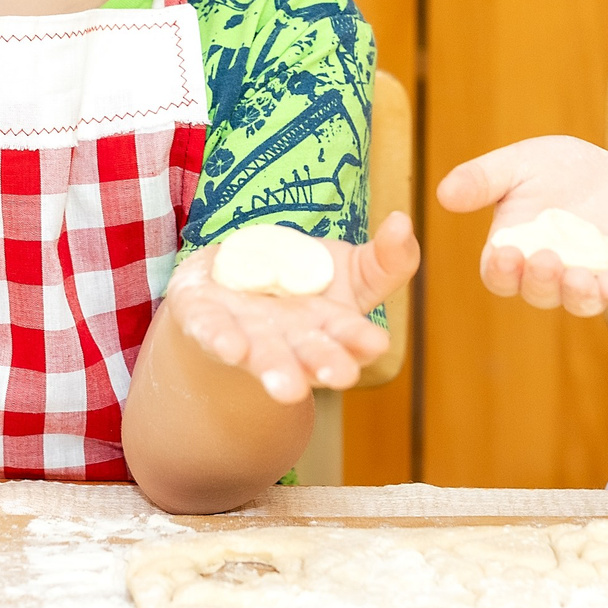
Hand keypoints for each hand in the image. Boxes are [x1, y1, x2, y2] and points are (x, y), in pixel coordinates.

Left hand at [166, 212, 419, 404]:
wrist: (233, 284)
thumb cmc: (300, 282)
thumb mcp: (349, 268)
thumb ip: (385, 258)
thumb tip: (403, 221)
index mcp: (328, 330)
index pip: (349, 337)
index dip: (359, 340)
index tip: (375, 343)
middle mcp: (289, 341)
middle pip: (309, 356)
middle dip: (322, 365)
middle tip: (339, 377)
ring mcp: (247, 334)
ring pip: (262, 354)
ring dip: (274, 369)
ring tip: (285, 386)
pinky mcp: (204, 320)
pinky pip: (210, 331)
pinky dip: (221, 339)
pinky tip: (230, 347)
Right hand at [438, 135, 607, 316]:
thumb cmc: (564, 172)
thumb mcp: (522, 163)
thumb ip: (484, 178)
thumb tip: (443, 194)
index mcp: (518, 252)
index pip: (501, 275)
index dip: (500, 271)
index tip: (504, 253)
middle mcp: (553, 274)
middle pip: (539, 292)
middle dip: (539, 281)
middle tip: (545, 259)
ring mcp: (593, 278)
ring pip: (579, 301)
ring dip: (575, 295)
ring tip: (577, 277)